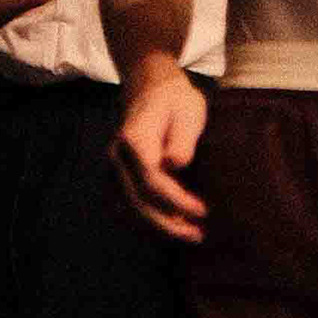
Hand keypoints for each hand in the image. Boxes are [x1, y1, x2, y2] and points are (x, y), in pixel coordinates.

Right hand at [111, 62, 208, 246]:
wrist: (149, 83)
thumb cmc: (174, 98)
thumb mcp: (188, 109)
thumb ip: (182, 138)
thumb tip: (174, 165)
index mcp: (135, 137)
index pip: (151, 179)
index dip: (176, 201)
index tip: (202, 211)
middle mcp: (118, 154)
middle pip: (137, 200)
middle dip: (167, 224)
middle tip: (198, 234)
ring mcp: (114, 165)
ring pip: (128, 207)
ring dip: (157, 227)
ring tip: (187, 233)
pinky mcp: (117, 173)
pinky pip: (125, 205)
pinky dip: (145, 221)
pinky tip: (168, 226)